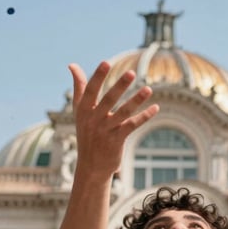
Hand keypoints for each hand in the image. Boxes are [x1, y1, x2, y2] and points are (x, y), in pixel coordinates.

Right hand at [69, 61, 158, 177]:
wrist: (91, 166)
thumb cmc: (86, 132)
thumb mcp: (79, 111)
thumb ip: (79, 87)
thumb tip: (72, 65)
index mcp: (83, 110)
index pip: (90, 91)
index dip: (98, 77)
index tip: (106, 62)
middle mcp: (94, 119)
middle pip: (108, 100)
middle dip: (119, 86)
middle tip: (131, 72)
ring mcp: (106, 130)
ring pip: (123, 113)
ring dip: (136, 100)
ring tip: (149, 89)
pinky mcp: (117, 140)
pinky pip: (132, 125)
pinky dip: (144, 116)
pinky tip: (155, 108)